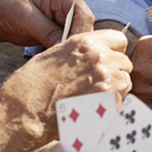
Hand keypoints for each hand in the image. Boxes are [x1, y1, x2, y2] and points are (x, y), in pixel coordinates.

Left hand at [0, 0, 93, 55]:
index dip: (79, 32)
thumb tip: (64, 47)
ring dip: (70, 50)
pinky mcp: (60, 34)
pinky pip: (68, 45)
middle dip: (76, 43)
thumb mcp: (27, 18)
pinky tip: (58, 62)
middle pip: (85, 28)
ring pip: (79, 39)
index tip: (68, 48)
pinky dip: (64, 53)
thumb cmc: (8, 7)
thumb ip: (48, 32)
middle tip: (67, 60)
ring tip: (62, 63)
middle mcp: (70, 8)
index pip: (83, 15)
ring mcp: (66, 22)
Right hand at [0, 29, 131, 151]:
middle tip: (98, 83)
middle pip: (125, 62)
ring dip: (115, 89)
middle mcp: (100, 58)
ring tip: (93, 97)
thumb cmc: (32, 85)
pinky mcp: (110, 103)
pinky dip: (110, 105)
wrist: (25, 113)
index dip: (114, 50)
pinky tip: (92, 109)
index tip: (108, 59)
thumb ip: (80, 52)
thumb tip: (93, 53)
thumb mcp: (54, 55)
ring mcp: (107, 81)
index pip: (118, 39)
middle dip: (116, 71)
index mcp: (85, 43)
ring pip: (126, 82)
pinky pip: (121, 102)